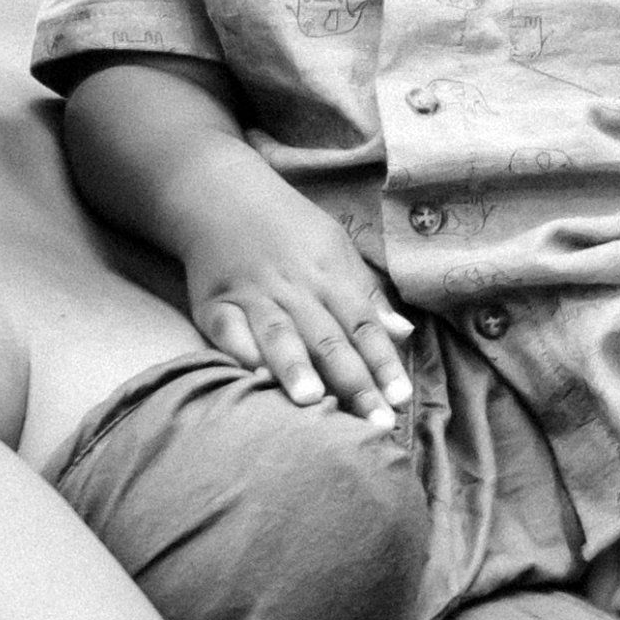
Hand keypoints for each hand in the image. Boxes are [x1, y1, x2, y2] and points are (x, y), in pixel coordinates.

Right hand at [184, 181, 414, 430]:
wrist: (222, 195)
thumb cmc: (289, 228)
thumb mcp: (336, 248)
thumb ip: (367, 296)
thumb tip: (404, 334)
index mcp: (330, 274)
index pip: (363, 324)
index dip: (384, 363)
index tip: (401, 400)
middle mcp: (295, 287)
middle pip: (328, 339)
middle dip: (353, 383)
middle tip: (374, 424)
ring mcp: (254, 295)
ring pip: (279, 335)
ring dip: (296, 367)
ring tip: (312, 400)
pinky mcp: (215, 303)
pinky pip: (228, 330)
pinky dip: (240, 353)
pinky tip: (253, 377)